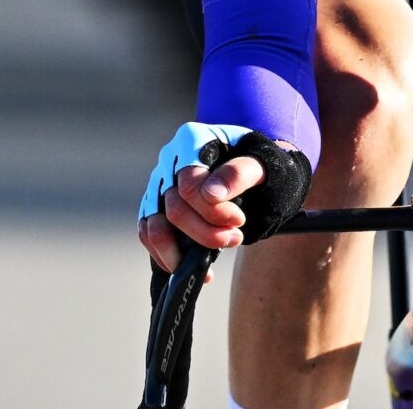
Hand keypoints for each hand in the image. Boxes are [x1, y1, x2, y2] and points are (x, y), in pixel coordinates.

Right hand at [137, 155, 266, 281]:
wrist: (261, 171)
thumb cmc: (263, 164)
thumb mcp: (263, 162)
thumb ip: (239, 173)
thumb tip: (211, 193)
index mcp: (192, 142)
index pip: (189, 185)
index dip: (212, 210)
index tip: (238, 221)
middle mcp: (170, 163)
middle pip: (174, 208)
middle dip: (205, 231)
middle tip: (235, 238)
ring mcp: (159, 187)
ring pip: (154, 227)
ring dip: (182, 250)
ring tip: (214, 255)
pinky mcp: (156, 210)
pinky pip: (149, 236)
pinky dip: (169, 258)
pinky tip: (201, 270)